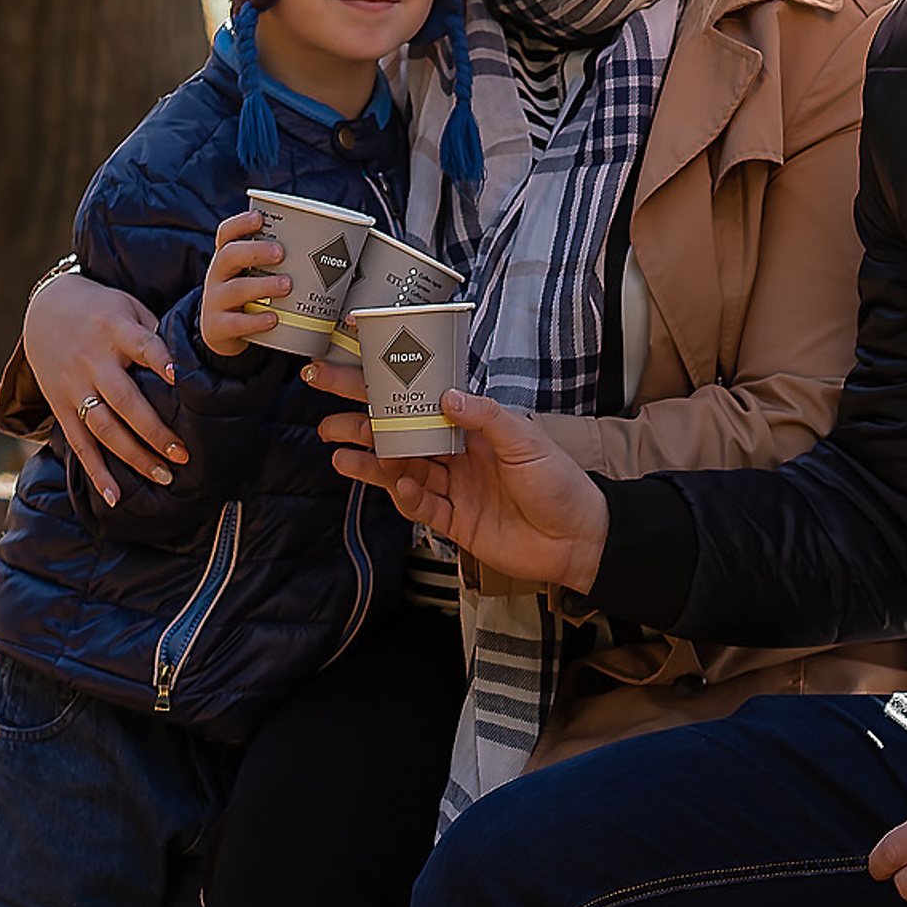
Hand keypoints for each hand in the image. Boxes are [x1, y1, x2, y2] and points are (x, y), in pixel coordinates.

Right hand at [23, 270, 183, 507]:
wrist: (43, 309)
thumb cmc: (102, 310)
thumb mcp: (127, 307)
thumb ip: (153, 334)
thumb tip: (191, 365)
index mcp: (115, 330)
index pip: (142, 345)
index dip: (160, 361)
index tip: (180, 377)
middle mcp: (93, 360)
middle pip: (124, 400)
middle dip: (154, 430)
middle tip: (182, 454)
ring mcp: (74, 386)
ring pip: (103, 427)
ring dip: (133, 456)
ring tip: (163, 476)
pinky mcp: (60, 405)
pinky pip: (78, 444)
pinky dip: (96, 472)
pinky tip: (115, 496)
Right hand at [201, 210, 292, 359]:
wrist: (220, 332)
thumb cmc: (247, 296)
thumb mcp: (251, 275)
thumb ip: (275, 264)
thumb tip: (332, 250)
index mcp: (227, 258)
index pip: (226, 233)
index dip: (240, 223)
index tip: (260, 218)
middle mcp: (217, 275)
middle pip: (229, 256)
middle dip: (256, 251)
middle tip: (281, 252)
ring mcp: (215, 301)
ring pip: (236, 289)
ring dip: (263, 285)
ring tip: (287, 285)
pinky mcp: (218, 327)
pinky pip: (237, 323)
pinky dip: (256, 321)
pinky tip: (274, 319)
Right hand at [320, 388, 608, 591]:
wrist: (580, 539)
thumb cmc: (561, 484)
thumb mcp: (527, 441)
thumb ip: (486, 418)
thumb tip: (446, 395)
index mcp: (473, 428)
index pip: (423, 400)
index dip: (390, 386)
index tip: (356, 366)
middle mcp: (458, 455)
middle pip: (401, 435)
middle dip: (362, 423)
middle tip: (326, 414)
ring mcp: (454, 489)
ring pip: (402, 471)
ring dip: (371, 461)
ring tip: (339, 451)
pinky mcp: (455, 523)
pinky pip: (421, 508)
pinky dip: (404, 497)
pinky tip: (391, 485)